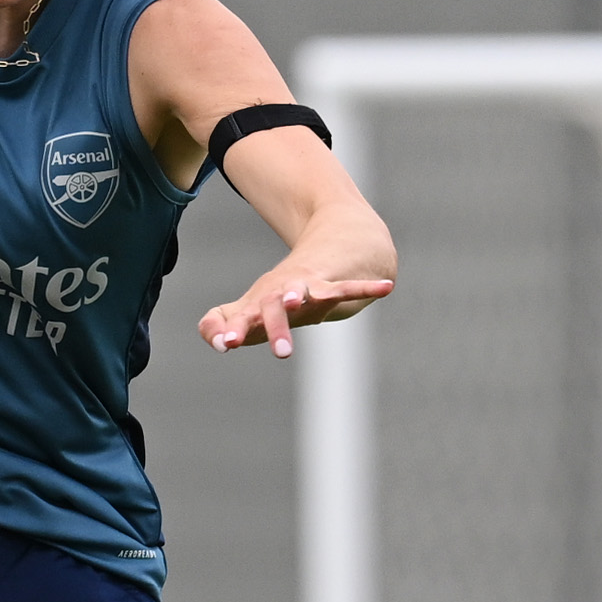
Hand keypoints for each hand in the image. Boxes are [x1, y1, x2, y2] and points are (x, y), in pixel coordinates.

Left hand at [200, 264, 392, 359]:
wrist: (325, 250)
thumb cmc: (279, 293)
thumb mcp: (247, 309)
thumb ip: (216, 326)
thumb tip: (215, 340)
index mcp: (260, 302)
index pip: (243, 317)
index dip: (234, 329)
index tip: (227, 343)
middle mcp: (282, 292)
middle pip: (273, 307)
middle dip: (274, 326)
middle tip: (279, 351)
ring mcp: (309, 286)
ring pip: (305, 293)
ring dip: (299, 296)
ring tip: (294, 302)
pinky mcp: (335, 284)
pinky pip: (350, 286)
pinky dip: (366, 287)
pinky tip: (386, 287)